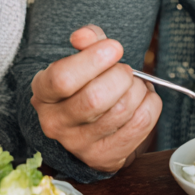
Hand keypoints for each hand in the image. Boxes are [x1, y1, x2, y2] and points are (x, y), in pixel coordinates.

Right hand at [30, 25, 160, 172]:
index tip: (114, 48)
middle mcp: (55, 122)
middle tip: (125, 70)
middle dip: (121, 76)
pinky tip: (142, 100)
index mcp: (43, 93)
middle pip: (95, 98)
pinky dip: (150, 105)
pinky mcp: (104, 158)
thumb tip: (85, 36)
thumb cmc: (84, 84)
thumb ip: (87, 41)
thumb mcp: (80, 59)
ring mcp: (79, 144)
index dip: (93, 60)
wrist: (87, 124)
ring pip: (121, 111)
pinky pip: (140, 125)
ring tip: (134, 85)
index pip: (63, 79)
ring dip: (138, 89)